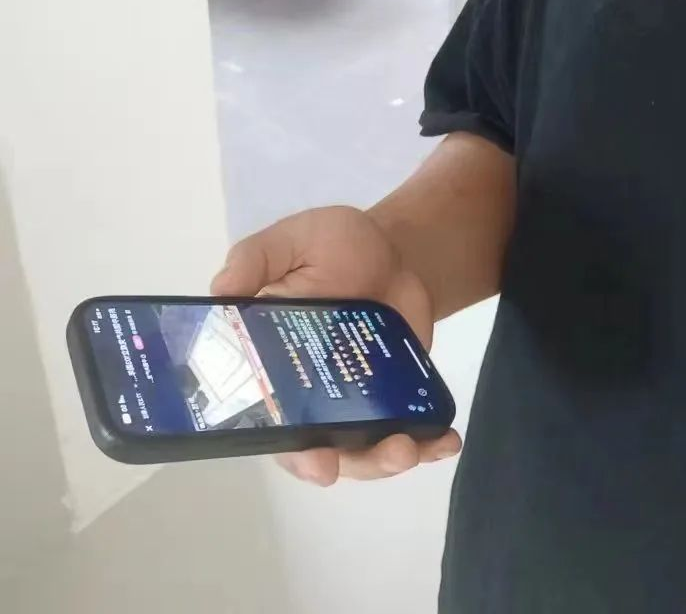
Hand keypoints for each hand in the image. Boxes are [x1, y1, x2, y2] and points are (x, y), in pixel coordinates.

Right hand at [211, 205, 461, 485]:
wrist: (392, 249)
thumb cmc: (331, 245)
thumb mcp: (291, 240)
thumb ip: (254, 259)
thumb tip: (221, 290)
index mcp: (272, 365)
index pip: (269, 421)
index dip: (289, 449)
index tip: (317, 461)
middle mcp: (308, 395)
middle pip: (320, 449)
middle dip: (351, 463)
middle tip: (385, 453)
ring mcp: (355, 400)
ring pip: (364, 450)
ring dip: (389, 459)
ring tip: (412, 448)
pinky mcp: (395, 397)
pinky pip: (407, 432)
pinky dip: (427, 443)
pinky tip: (447, 439)